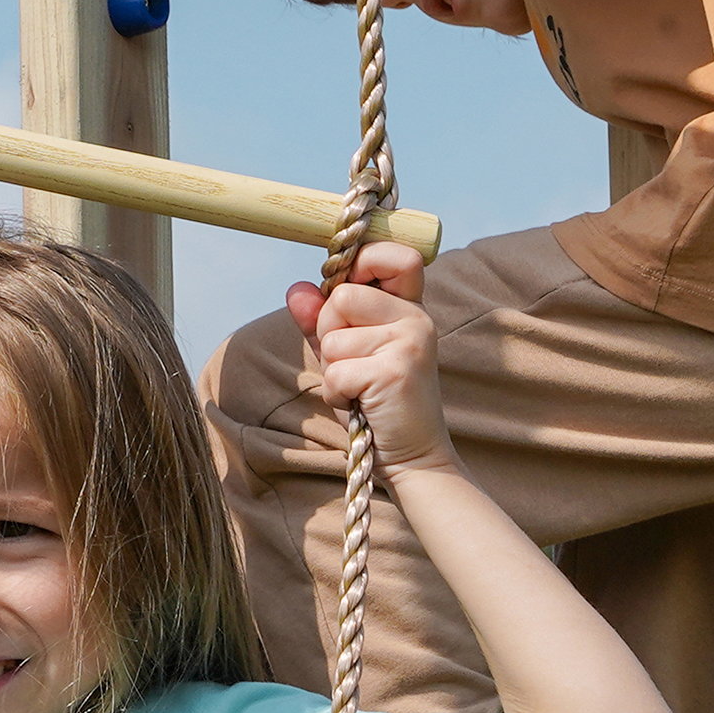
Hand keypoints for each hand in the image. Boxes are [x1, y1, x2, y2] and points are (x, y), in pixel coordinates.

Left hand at [287, 243, 456, 472]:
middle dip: (330, 332)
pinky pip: (335, 370)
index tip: (351, 282)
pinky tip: (359, 402)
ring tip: (361, 386)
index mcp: (409, 308)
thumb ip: (320, 319)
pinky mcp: (396, 371)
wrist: (412, 456)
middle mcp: (416, 319)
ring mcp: (410, 343)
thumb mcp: (345, 353)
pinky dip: (335, 392)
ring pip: (333, 336)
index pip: (399, 256)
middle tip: (356, 363)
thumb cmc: (376, 401)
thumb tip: (296, 288)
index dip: (365, 261)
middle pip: (342, 296)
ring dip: (333, 367)